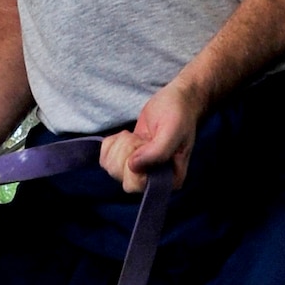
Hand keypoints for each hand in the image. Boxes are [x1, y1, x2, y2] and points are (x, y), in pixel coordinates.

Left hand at [100, 78, 204, 192]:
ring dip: (120, 146)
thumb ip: (157, 151)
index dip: (134, 163)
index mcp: (170, 179)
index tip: (145, 143)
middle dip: (126, 151)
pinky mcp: (127, 160)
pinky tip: (128, 135)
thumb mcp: (172, 129)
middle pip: (122, 177)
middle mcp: (154, 179)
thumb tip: (133, 167)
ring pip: (112, 168)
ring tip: (137, 136)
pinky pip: (105, 159)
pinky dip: (111, 143)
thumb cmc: (178, 114)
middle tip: (140, 138)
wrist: (176, 100)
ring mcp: (139, 171)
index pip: (138, 184)